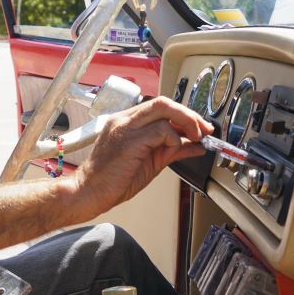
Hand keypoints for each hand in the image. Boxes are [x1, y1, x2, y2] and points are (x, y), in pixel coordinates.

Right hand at [72, 96, 211, 217]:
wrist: (89, 193)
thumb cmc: (115, 180)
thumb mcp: (151, 162)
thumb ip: (172, 150)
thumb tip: (195, 146)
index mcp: (128, 122)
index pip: (161, 107)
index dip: (185, 115)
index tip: (200, 128)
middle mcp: (125, 119)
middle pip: (164, 102)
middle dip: (190, 114)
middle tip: (204, 130)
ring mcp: (125, 127)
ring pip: (164, 109)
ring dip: (186, 124)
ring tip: (194, 140)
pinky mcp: (129, 140)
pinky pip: (160, 130)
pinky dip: (174, 139)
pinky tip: (172, 150)